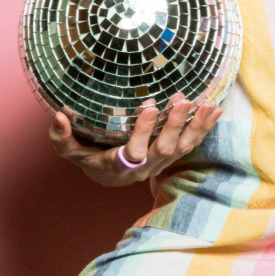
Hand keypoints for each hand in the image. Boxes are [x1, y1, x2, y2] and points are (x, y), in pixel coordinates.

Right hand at [47, 93, 223, 186]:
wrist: (109, 175)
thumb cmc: (88, 157)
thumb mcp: (70, 150)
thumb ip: (62, 136)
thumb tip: (58, 116)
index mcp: (120, 166)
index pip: (134, 152)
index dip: (142, 132)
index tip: (147, 106)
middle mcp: (145, 167)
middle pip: (165, 149)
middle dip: (175, 125)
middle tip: (183, 101)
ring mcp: (161, 163)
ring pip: (183, 148)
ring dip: (197, 127)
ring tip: (208, 106)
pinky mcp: (172, 157)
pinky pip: (192, 144)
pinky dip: (204, 128)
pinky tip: (216, 111)